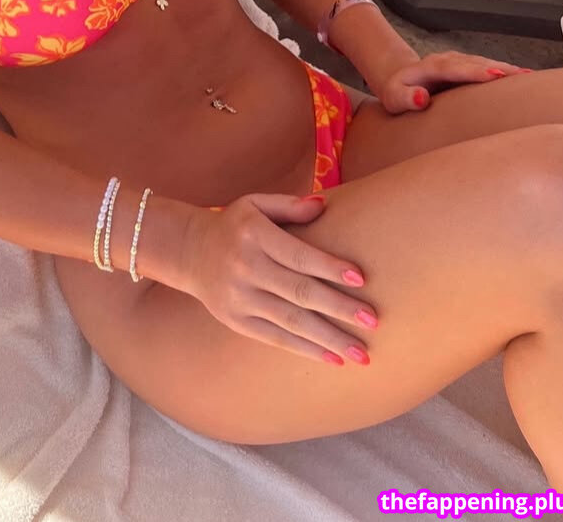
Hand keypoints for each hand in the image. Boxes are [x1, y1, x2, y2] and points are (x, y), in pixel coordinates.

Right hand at [181, 194, 375, 365]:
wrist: (188, 251)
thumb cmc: (234, 225)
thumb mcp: (255, 204)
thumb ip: (289, 205)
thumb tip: (324, 206)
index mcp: (254, 236)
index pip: (298, 255)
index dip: (329, 267)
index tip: (361, 279)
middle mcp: (245, 268)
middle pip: (300, 292)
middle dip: (339, 308)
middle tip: (374, 321)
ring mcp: (240, 298)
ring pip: (291, 321)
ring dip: (330, 338)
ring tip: (362, 354)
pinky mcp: (236, 321)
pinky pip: (276, 338)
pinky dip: (306, 349)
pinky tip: (333, 358)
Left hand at [370, 51, 532, 114]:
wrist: (399, 78)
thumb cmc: (397, 93)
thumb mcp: (393, 99)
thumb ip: (405, 98)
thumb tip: (421, 98)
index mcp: (430, 68)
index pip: (454, 68)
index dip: (474, 71)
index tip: (495, 75)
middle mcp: (447, 61)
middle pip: (475, 63)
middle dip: (498, 69)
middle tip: (522, 76)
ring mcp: (459, 62)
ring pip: (484, 64)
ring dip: (506, 70)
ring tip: (529, 77)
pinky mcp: (467, 67)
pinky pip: (487, 68)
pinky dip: (504, 72)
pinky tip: (524, 77)